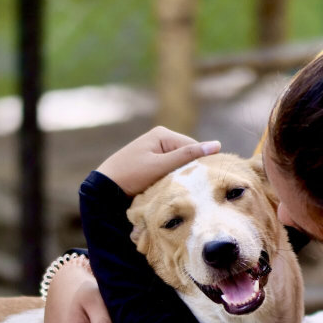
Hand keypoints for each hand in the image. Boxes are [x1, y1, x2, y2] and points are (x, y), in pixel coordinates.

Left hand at [96, 126, 220, 195]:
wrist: (105, 188)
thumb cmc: (132, 175)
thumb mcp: (161, 166)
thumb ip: (187, 156)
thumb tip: (216, 145)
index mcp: (163, 134)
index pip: (193, 147)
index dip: (200, 164)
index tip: (203, 182)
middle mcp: (160, 138)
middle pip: (186, 156)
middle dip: (189, 171)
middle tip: (191, 188)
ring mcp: (155, 150)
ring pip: (178, 164)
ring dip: (180, 176)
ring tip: (179, 189)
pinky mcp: (151, 162)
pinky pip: (169, 170)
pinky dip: (171, 179)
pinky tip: (170, 188)